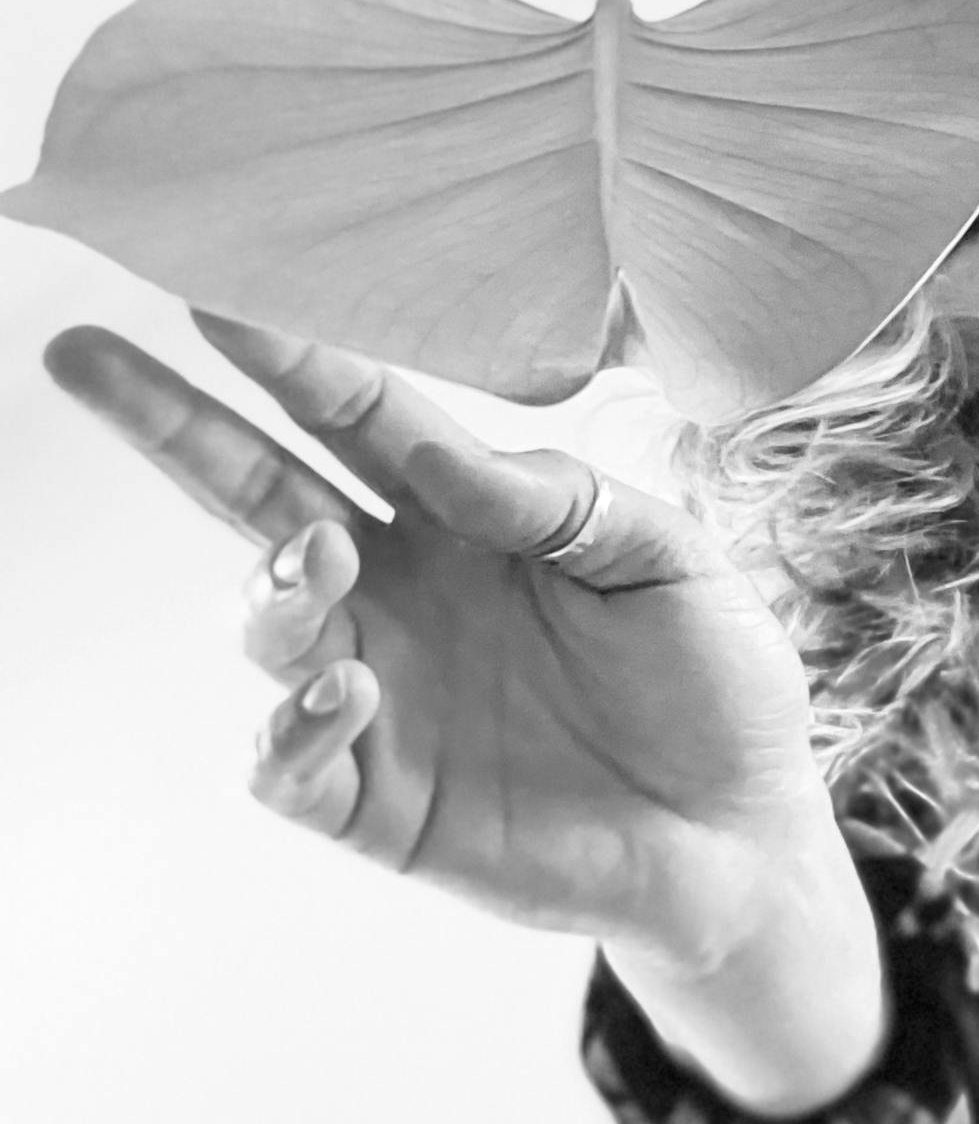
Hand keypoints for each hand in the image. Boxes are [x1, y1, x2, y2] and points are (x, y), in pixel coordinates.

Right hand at [44, 317, 818, 981]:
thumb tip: (434, 453)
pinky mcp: (380, 803)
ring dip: (270, 586)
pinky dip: (290, 727)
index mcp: (466, 515)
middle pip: (259, 494)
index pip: (355, 418)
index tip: (215, 291)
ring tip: (320, 559)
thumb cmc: (715, 680)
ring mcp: (381, 694)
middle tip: (87, 359)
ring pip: (265, 624)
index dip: (288, 359)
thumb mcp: (667, 560)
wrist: (746, 832)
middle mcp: (402, 591)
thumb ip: (558, 501)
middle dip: (171, 425)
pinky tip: (350, 695)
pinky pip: (287, 764)